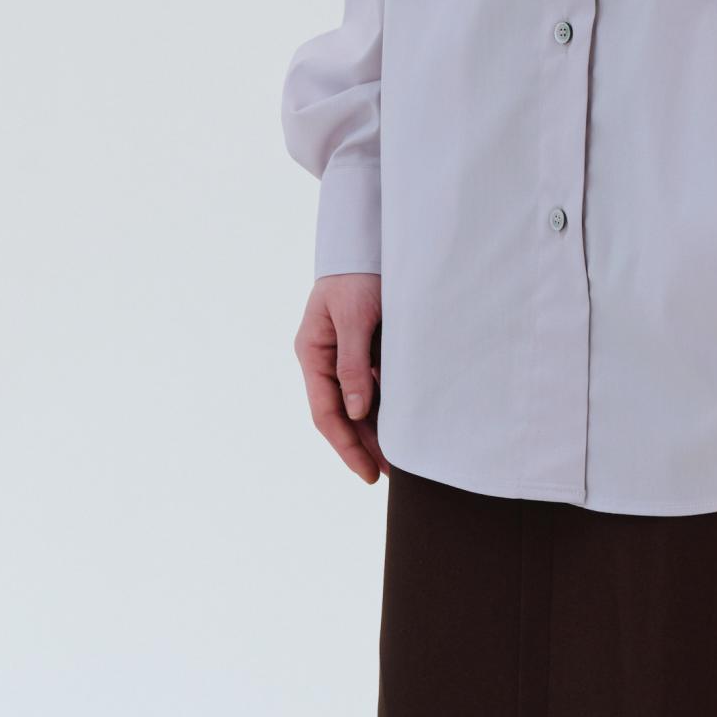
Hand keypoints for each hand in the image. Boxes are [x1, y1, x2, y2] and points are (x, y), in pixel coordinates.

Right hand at [294, 273, 392, 482]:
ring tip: (400, 460)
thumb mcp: (354, 316)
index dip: (346, 446)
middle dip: (362, 446)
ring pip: (357, 404)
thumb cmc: (357, 275)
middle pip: (341, 414)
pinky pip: (372, 385)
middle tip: (388, 476)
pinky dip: (385, 406)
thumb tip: (354, 412)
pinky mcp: (364, 348)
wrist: (369, 240)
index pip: (326, 412)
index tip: (368, 471)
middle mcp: (324, 360)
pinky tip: (404, 423)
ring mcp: (343, 355)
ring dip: (375, 431)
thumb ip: (353, 363)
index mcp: (312, 354)